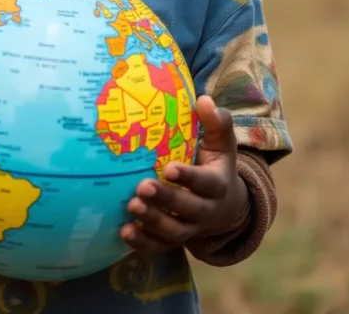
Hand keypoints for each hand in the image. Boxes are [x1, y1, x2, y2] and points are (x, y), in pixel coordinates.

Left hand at [120, 95, 247, 253]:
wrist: (225, 205)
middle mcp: (206, 211)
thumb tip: (204, 100)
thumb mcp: (222, 143)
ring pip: (173, 232)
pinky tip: (124, 232)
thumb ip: (216, 122)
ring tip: (132, 206)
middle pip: (188, 210)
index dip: (189, 178)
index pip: (206, 183)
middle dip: (166, 200)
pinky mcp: (173, 240)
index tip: (169, 168)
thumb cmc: (215, 163)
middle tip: (142, 186)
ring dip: (152, 221)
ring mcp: (190, 228)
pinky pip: (159, 247)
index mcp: (218, 185)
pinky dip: (143, 243)